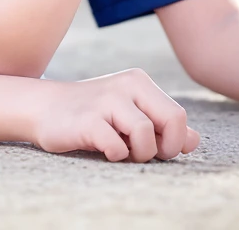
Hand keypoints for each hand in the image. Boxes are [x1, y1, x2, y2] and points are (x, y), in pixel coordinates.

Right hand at [31, 68, 199, 162]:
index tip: (156, 149)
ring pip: (145, 135)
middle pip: (172, 121)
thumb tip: (194, 141)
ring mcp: (105, 101)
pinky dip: (115, 155)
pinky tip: (103, 149)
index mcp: (139, 82)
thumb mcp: (130, 115)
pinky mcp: (86, 120)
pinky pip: (116, 147)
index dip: (174, 140)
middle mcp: (125, 85)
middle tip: (143, 153)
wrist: (44, 108)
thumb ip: (162, 126)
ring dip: (138, 154)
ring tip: (122, 151)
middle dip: (164, 148)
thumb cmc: (93, 115)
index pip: (178, 115)